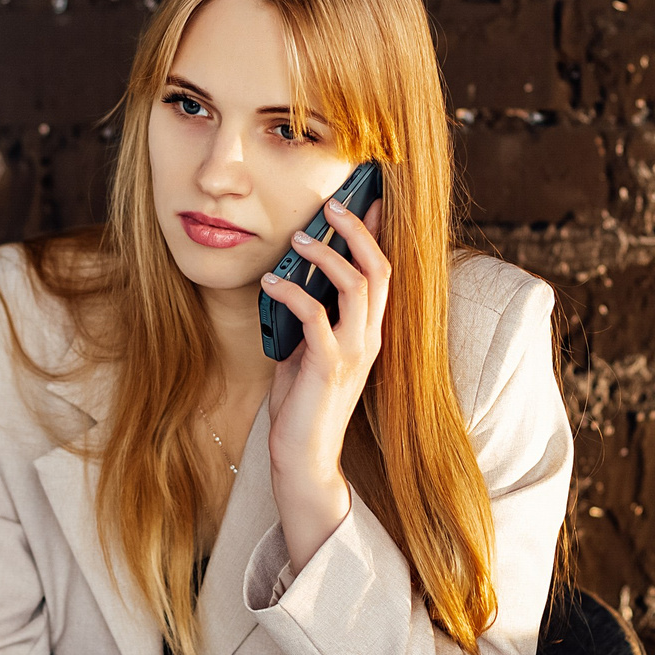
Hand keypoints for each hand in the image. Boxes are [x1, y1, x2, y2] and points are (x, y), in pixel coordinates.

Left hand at [258, 194, 388, 571]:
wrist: (304, 456)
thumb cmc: (303, 404)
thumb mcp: (306, 350)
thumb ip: (309, 318)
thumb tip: (293, 279)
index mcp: (370, 331)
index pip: (384, 271)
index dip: (378, 233)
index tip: (370, 197)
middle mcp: (371, 337)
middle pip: (380, 269)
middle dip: (358, 230)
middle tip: (333, 203)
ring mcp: (355, 351)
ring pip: (358, 285)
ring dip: (328, 255)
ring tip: (299, 238)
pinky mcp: (330, 365)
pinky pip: (316, 315)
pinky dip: (293, 292)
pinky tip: (270, 282)